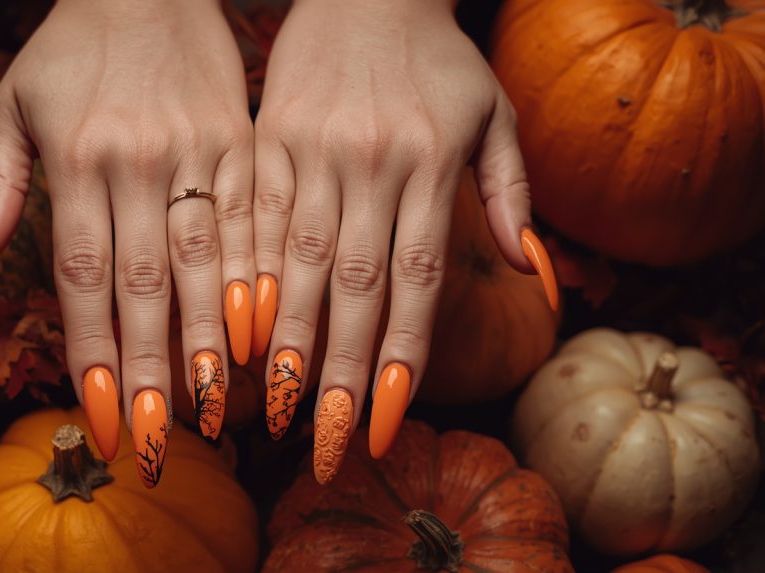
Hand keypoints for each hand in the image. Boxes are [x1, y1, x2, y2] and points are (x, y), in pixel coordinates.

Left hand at [0, 0, 254, 486]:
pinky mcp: (246, 145)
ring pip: (206, 265)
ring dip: (207, 347)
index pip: (83, 277)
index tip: (100, 418)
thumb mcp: (14, 102)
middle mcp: (140, 164)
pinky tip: (262, 337)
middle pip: (145, 288)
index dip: (92, 353)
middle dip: (149, 374)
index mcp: (78, 158)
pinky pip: (254, 224)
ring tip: (214, 413)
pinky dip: (256, 283)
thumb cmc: (73, 49)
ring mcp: (200, 154)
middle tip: (155, 445)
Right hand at [253, 0, 555, 482]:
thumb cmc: (437, 61)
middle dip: (342, 372)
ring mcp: (313, 151)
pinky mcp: (267, 138)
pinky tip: (238, 330)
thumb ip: (510, 192)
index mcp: (431, 161)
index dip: (402, 355)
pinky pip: (255, 218)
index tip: (387, 421)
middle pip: (356, 287)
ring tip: (278, 406)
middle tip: (327, 443)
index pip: (417, 279)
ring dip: (289, 341)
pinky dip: (251, 278)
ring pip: (299, 260)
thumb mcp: (493, 113)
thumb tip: (533, 275)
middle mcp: (371, 163)